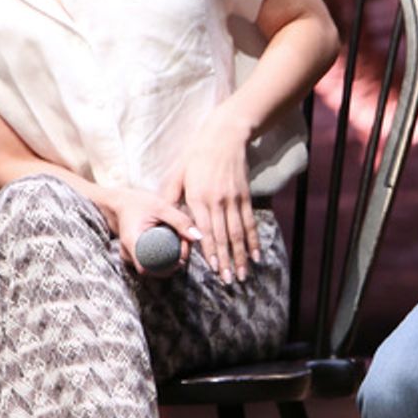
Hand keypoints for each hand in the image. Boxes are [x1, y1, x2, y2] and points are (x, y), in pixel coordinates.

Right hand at [111, 188, 198, 273]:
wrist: (122, 202)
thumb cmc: (139, 203)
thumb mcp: (162, 207)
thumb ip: (180, 221)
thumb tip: (197, 237)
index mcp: (132, 242)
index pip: (150, 268)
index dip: (169, 266)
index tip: (182, 254)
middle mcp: (128, 253)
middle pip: (155, 270)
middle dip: (174, 261)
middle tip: (184, 244)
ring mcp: (130, 257)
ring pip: (154, 268)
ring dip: (170, 259)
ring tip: (177, 242)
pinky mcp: (134, 257)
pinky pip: (152, 263)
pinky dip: (164, 256)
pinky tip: (170, 243)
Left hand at [161, 111, 259, 284]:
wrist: (223, 137)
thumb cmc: (195, 156)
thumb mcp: (177, 174)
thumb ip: (170, 198)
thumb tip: (162, 219)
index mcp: (198, 197)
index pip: (205, 230)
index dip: (210, 251)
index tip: (213, 268)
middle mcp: (217, 200)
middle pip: (224, 236)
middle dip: (227, 260)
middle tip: (229, 281)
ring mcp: (233, 199)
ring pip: (239, 232)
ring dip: (242, 255)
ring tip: (243, 274)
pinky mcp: (244, 196)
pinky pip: (250, 222)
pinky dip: (253, 240)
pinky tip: (256, 255)